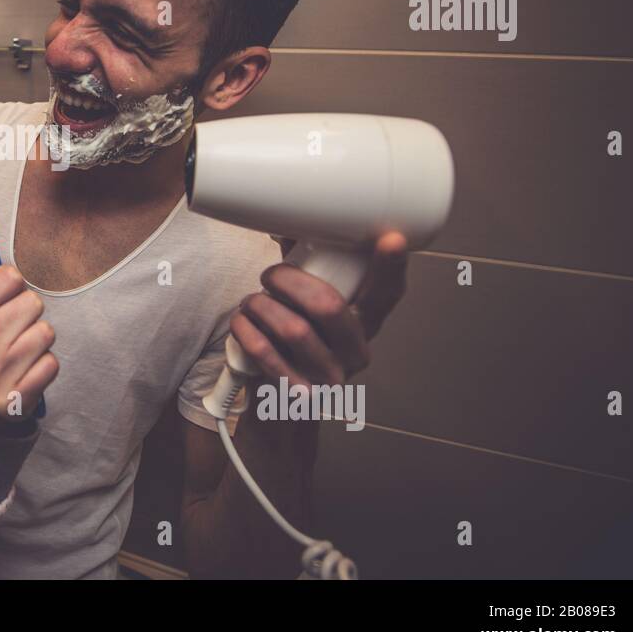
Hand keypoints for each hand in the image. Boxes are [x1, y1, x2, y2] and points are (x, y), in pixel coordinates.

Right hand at [0, 203, 57, 429]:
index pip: (11, 276)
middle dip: (26, 315)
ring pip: (46, 333)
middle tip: (9, 330)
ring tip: (17, 350)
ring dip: (37, 341)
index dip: (11, 288)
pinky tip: (25, 371)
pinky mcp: (15, 398)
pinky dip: (43, 367)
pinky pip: (52, 363)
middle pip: (33, 303)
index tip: (0, 302)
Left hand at [231, 232, 408, 387]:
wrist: (282, 410)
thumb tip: (290, 221)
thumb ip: (308, 272)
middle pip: (329, 306)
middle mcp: (355, 353)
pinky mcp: (298, 395)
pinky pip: (266, 354)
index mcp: (365, 325)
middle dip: (289, 281)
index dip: (390, 267)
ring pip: (294, 329)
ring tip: (252, 303)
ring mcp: (328, 377)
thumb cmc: (294, 348)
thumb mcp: (311, 312)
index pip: (387, 294)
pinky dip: (246, 331)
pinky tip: (242, 324)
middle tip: (270, 276)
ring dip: (262, 306)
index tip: (390, 238)